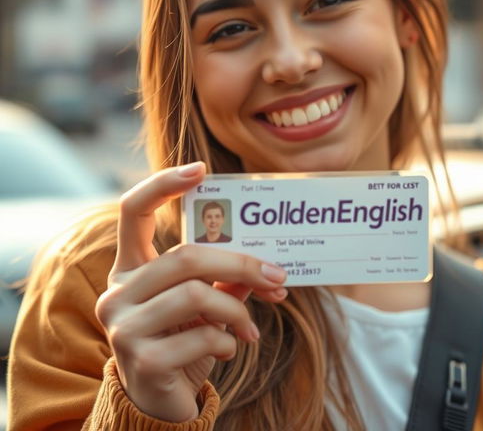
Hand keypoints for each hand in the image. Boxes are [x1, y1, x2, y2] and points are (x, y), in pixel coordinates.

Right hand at [95, 162, 287, 421]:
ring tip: (250, 327)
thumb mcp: (204, 303)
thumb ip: (227, 278)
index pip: (134, 212)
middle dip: (241, 263)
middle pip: (186, 256)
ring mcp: (123, 326)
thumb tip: (271, 267)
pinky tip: (228, 349)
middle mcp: (118, 291)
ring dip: (237, 310)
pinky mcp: (140, 360)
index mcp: (130, 267)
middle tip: (278, 277)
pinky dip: (227, 341)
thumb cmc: (183, 339)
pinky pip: (200, 337)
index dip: (163, 185)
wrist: (160, 401)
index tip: (200, 169)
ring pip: (196, 294)